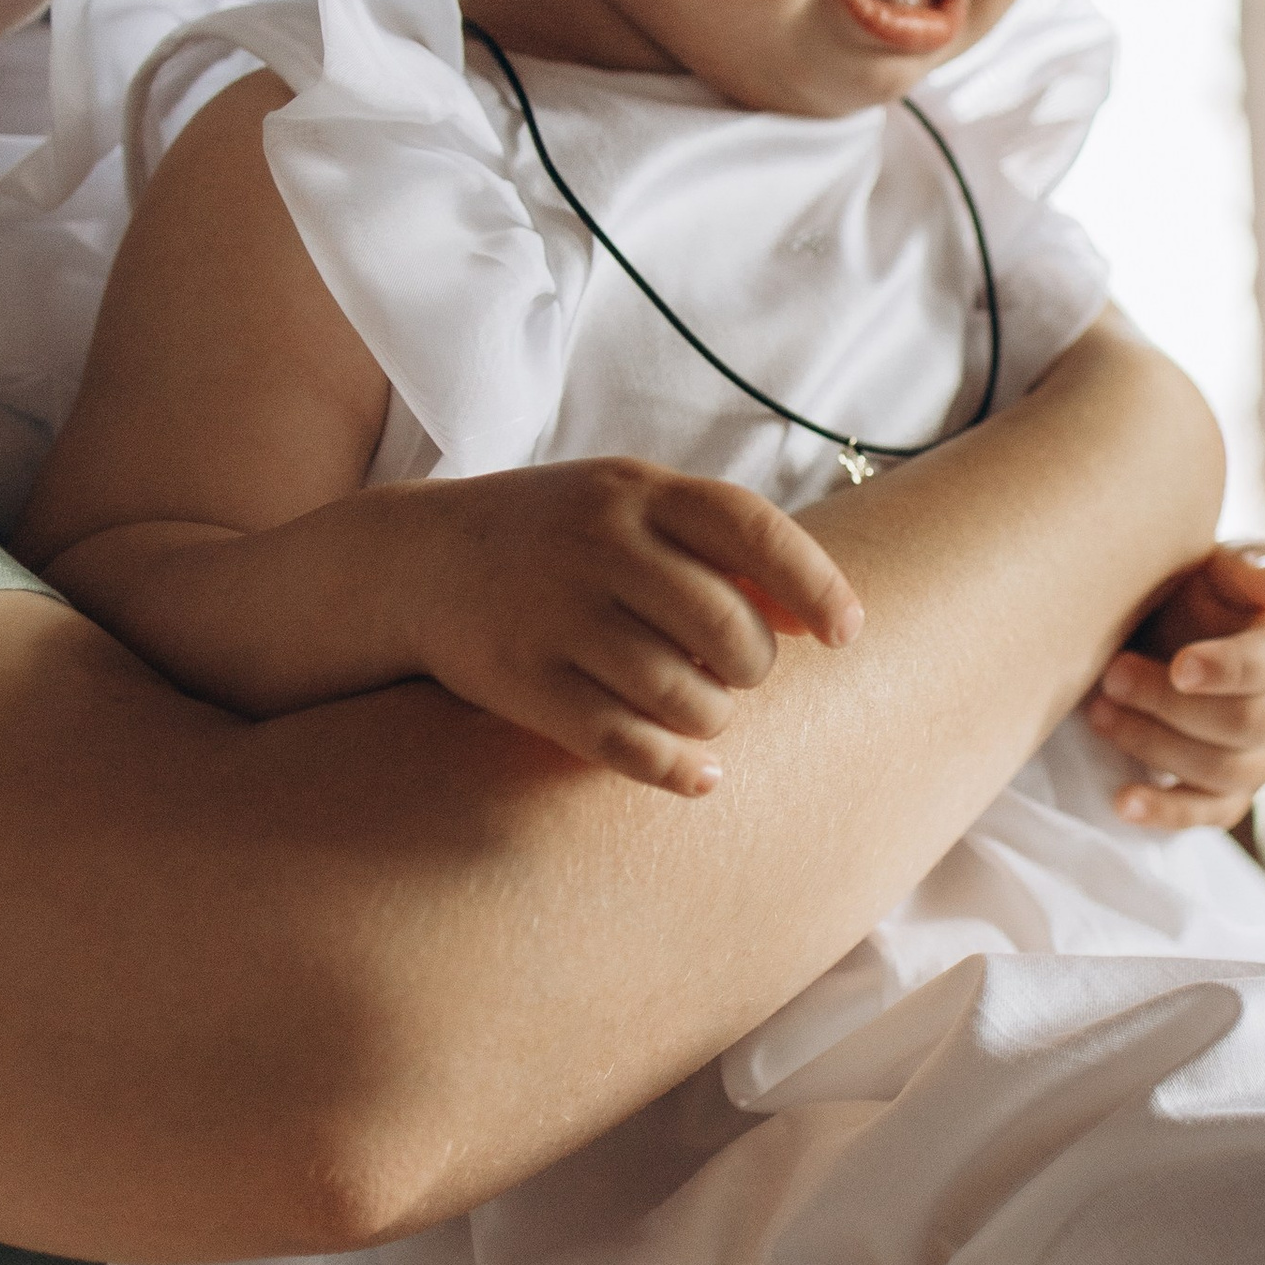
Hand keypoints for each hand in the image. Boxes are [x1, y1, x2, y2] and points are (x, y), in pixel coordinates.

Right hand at [397, 458, 861, 796]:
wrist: (417, 560)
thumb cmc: (559, 538)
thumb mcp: (635, 512)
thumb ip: (724, 551)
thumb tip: (821, 616)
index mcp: (638, 491)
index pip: (754, 531)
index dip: (815, 586)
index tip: (847, 635)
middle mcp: (597, 544)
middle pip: (725, 626)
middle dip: (752, 666)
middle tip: (736, 671)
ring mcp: (555, 613)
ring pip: (682, 694)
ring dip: (713, 718)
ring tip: (701, 709)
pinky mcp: (521, 680)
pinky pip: (624, 742)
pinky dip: (676, 769)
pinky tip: (696, 773)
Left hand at [1084, 540, 1264, 829]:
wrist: (1197, 634)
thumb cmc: (1211, 596)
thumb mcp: (1226, 568)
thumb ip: (1247, 569)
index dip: (1226, 670)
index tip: (1179, 667)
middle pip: (1242, 725)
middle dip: (1171, 706)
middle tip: (1112, 676)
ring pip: (1222, 772)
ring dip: (1155, 746)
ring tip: (1098, 714)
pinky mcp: (1235, 792)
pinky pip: (1210, 814)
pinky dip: (1167, 813)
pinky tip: (1123, 803)